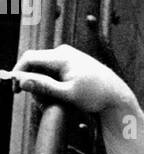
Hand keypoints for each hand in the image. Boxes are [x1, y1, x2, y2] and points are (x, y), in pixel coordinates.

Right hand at [1, 44, 132, 113]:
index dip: (18, 73)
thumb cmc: (96, 95)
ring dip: (41, 85)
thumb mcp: (68, 94)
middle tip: (39, 101)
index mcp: (62, 56)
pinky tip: (57, 96)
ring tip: (51, 101)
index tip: (16, 90)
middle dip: (32, 82)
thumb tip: (22, 81)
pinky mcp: (69, 62)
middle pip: (35, 64)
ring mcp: (67, 56)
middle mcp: (63, 51)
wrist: (116, 95)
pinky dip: (50, 83)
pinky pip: (51, 71)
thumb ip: (44, 87)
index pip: (29, 58)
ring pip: (42, 68)